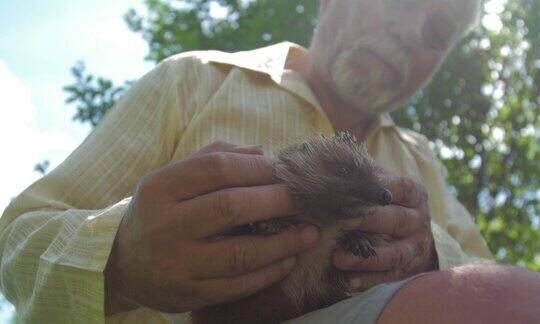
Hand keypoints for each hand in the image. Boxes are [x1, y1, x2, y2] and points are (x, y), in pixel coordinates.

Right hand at [105, 141, 318, 313]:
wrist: (122, 264)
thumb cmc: (159, 212)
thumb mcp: (172, 179)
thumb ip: (214, 158)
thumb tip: (263, 152)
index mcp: (158, 188)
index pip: (216, 168)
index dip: (257, 167)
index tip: (285, 169)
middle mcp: (164, 226)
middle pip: (231, 207)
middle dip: (277, 200)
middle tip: (305, 198)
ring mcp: (176, 264)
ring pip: (240, 252)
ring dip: (283, 242)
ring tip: (309, 233)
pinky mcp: (189, 294)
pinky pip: (238, 285)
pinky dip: (269, 272)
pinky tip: (288, 259)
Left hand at [332, 171, 435, 291]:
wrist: (413, 236)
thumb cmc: (385, 203)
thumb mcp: (382, 184)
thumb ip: (364, 172)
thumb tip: (339, 154)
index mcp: (414, 194)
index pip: (399, 188)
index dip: (378, 188)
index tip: (350, 188)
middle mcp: (419, 221)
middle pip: (397, 220)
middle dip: (368, 221)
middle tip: (340, 222)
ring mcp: (415, 248)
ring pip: (394, 255)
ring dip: (366, 257)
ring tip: (338, 258)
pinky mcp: (406, 271)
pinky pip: (388, 279)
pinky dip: (368, 281)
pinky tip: (347, 282)